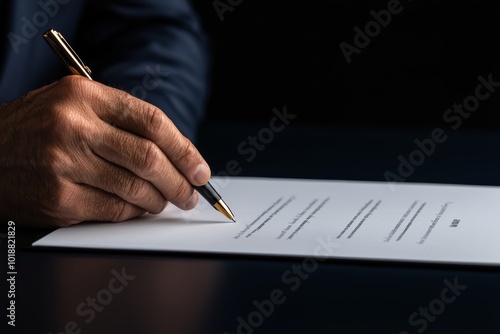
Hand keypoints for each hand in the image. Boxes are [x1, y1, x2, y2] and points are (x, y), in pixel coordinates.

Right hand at [0, 76, 210, 226]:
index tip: (200, 168)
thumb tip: (175, 153)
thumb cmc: (35, 130)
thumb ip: (119, 121)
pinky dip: (135, 212)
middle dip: (180, 181)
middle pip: (149, 157)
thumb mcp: (72, 105)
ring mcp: (64, 163)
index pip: (152, 121)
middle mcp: (74, 126)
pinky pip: (115, 209)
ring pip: (136, 188)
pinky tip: (139, 209)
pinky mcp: (58, 198)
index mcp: (84, 95)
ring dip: (160, 200)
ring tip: (167, 202)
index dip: (184, 148)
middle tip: (191, 193)